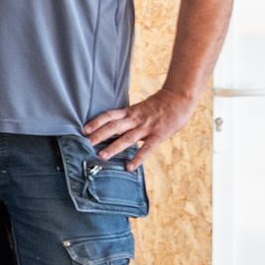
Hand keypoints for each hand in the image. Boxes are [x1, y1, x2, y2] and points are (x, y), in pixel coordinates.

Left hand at [82, 88, 196, 168]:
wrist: (180, 97)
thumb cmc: (161, 104)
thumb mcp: (141, 107)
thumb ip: (130, 117)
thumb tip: (116, 127)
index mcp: (131, 111)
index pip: (110, 115)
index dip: (96, 122)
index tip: (84, 129)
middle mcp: (136, 119)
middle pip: (114, 126)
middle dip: (99, 135)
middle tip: (85, 143)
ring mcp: (147, 127)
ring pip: (127, 138)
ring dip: (113, 147)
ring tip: (101, 156)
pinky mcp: (159, 135)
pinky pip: (147, 148)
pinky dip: (138, 158)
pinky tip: (129, 167)